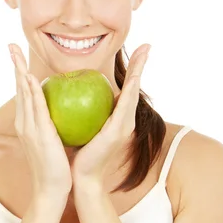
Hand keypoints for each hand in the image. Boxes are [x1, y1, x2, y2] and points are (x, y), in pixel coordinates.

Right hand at [10, 43, 72, 197]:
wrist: (52, 188)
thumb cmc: (57, 166)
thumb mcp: (54, 141)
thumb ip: (55, 126)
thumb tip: (66, 112)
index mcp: (27, 124)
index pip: (24, 94)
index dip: (21, 74)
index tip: (19, 56)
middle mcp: (24, 123)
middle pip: (19, 89)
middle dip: (14, 66)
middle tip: (10, 46)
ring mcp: (28, 128)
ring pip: (23, 94)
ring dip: (20, 72)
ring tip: (15, 54)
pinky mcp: (38, 133)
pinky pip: (35, 108)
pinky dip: (32, 92)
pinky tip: (32, 78)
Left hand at [70, 43, 150, 186]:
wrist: (82, 176)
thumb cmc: (80, 152)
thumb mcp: (85, 127)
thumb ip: (85, 111)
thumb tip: (75, 92)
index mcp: (119, 118)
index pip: (126, 89)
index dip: (133, 71)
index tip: (139, 51)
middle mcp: (126, 121)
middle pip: (134, 88)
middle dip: (141, 66)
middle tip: (147, 46)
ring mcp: (125, 126)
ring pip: (133, 93)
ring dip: (139, 73)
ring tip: (144, 54)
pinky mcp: (119, 132)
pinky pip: (124, 106)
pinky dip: (128, 90)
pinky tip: (130, 77)